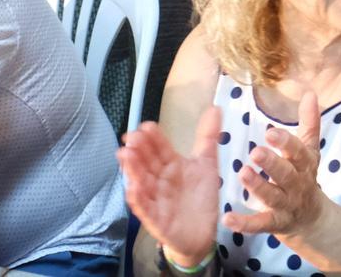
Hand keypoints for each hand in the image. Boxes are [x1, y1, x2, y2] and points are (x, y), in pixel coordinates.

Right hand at [120, 111, 223, 269]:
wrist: (203, 233)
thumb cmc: (200, 197)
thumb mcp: (207, 164)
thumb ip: (208, 137)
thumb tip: (214, 107)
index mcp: (171, 165)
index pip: (159, 148)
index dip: (153, 137)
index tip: (147, 126)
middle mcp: (160, 180)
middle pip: (146, 162)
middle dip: (138, 149)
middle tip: (132, 137)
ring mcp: (156, 199)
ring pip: (141, 182)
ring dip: (132, 169)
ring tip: (125, 155)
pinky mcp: (156, 219)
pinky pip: (144, 209)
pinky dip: (137, 199)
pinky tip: (132, 188)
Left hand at [225, 91, 326, 237]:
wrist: (312, 220)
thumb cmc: (305, 176)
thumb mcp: (309, 151)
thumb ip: (309, 123)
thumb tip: (310, 93)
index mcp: (304, 164)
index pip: (297, 151)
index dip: (285, 142)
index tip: (270, 132)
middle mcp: (297, 185)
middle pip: (286, 174)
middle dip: (272, 163)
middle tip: (255, 151)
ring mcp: (286, 205)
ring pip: (273, 196)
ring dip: (258, 186)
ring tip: (243, 173)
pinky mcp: (275, 223)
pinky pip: (260, 224)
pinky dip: (245, 223)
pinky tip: (228, 218)